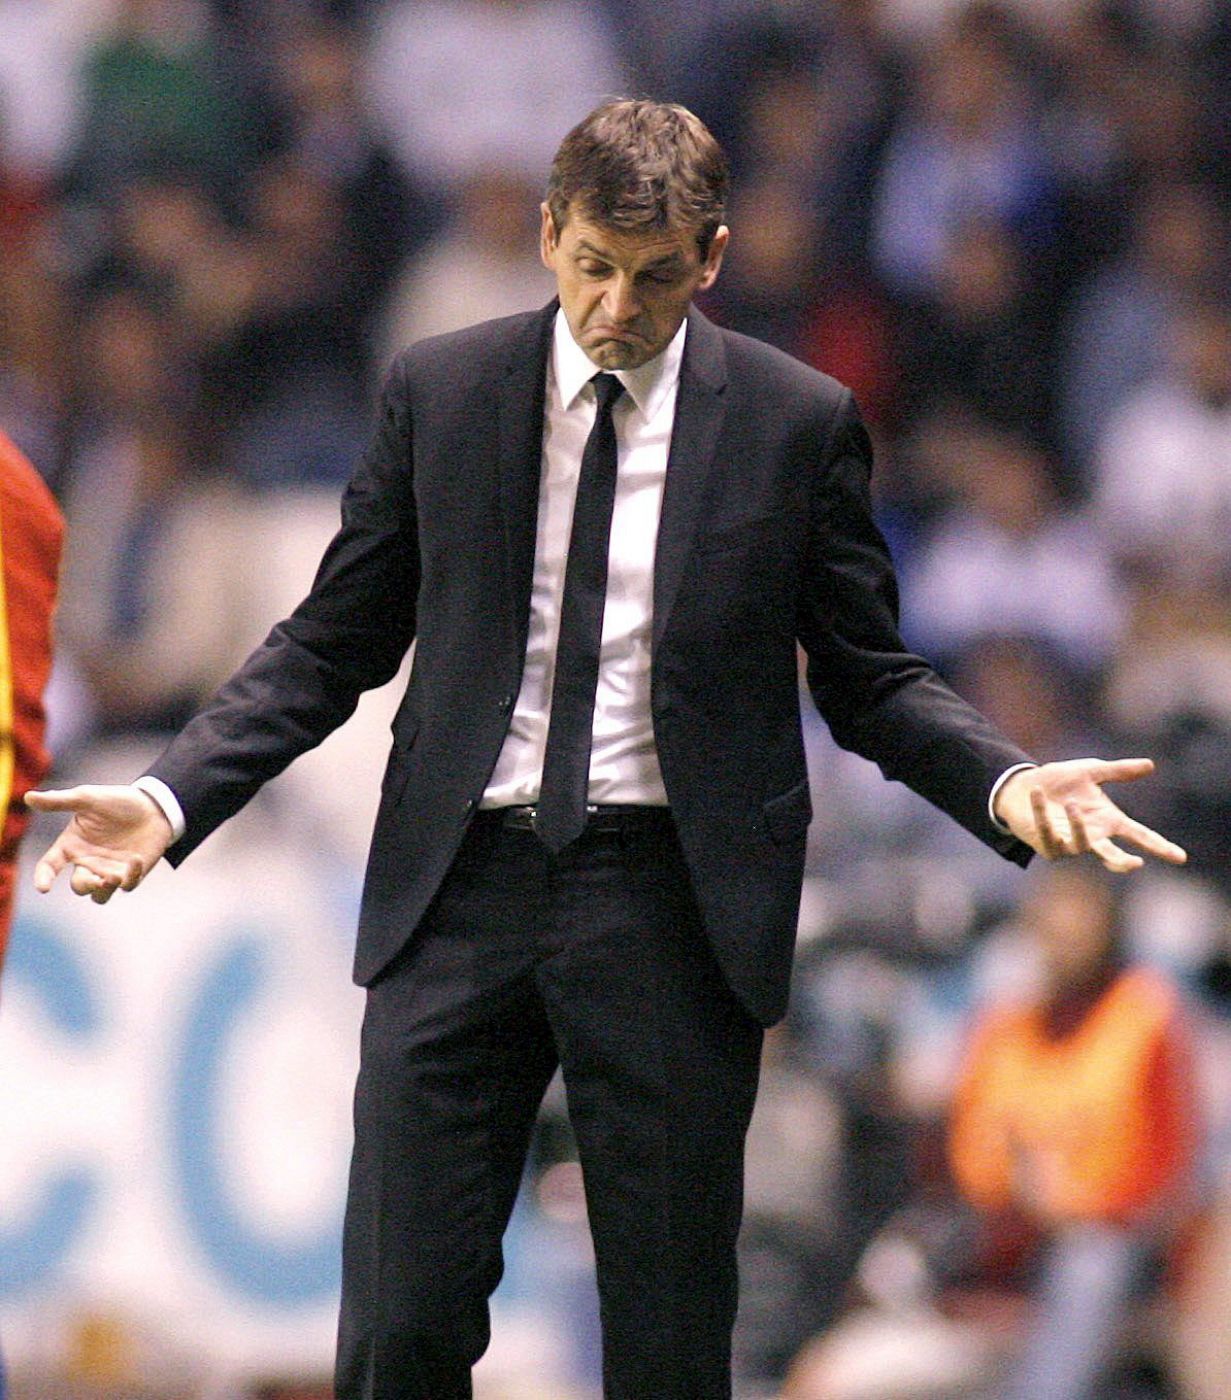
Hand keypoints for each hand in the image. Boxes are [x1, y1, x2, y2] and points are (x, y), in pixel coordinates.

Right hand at [26, 785, 173, 903]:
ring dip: (103, 890)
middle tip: (96, 878)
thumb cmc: (117, 801)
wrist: (153, 805)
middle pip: (79, 886)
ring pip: (99, 896)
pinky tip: (136, 859)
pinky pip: (127, 885)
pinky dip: (131, 876)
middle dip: (84, 885)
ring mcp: (110, 871)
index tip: (43, 887)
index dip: (43, 877)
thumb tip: (27, 797)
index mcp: (72, 846)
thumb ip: (59, 801)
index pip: (50, 866)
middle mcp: (88, 862)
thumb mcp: (87, 798)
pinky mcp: (131, 874)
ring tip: (112, 877)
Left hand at [994, 758, 1186, 872]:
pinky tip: (1037, 793)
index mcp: (1108, 821)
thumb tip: (1150, 764)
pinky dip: (1041, 812)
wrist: (1023, 787)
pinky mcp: (1046, 844)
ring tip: (1073, 804)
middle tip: (1135, 863)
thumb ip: (1118, 771)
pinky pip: (1046, 832)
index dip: (1159, 846)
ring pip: (1080, 845)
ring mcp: (1069, 844)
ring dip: (1078, 826)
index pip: (1139, 835)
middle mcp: (1092, 836)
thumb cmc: (1060, 782)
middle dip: (1122, 861)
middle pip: (1112, 855)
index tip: (1179, 857)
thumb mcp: (1090, 771)